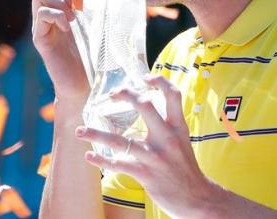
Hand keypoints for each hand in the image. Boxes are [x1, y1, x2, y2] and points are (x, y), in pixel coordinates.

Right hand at [32, 0, 87, 102]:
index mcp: (57, 10)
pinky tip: (69, 27)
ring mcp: (41, 27)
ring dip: (60, 1)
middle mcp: (45, 17)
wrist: (84, 84)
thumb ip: (90, 6)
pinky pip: (41, 14)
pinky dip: (57, 15)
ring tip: (74, 17)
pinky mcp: (40, 39)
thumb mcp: (93, 25)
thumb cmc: (92, 56)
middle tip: (77, 5)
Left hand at [75, 75, 213, 217]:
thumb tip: (148, 107)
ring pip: (120, 141)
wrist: (197, 198)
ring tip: (79, 131)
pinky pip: (118, 165)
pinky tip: (89, 156)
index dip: (159, 81)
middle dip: (126, 95)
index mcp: (178, 127)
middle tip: (112, 94)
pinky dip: (101, 160)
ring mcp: (154, 156)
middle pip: (145, 106)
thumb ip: (168, 124)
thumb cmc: (185, 167)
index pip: (173, 95)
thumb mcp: (183, 140)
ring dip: (96, 135)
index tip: (145, 77)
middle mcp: (167, 137)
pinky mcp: (145, 174)